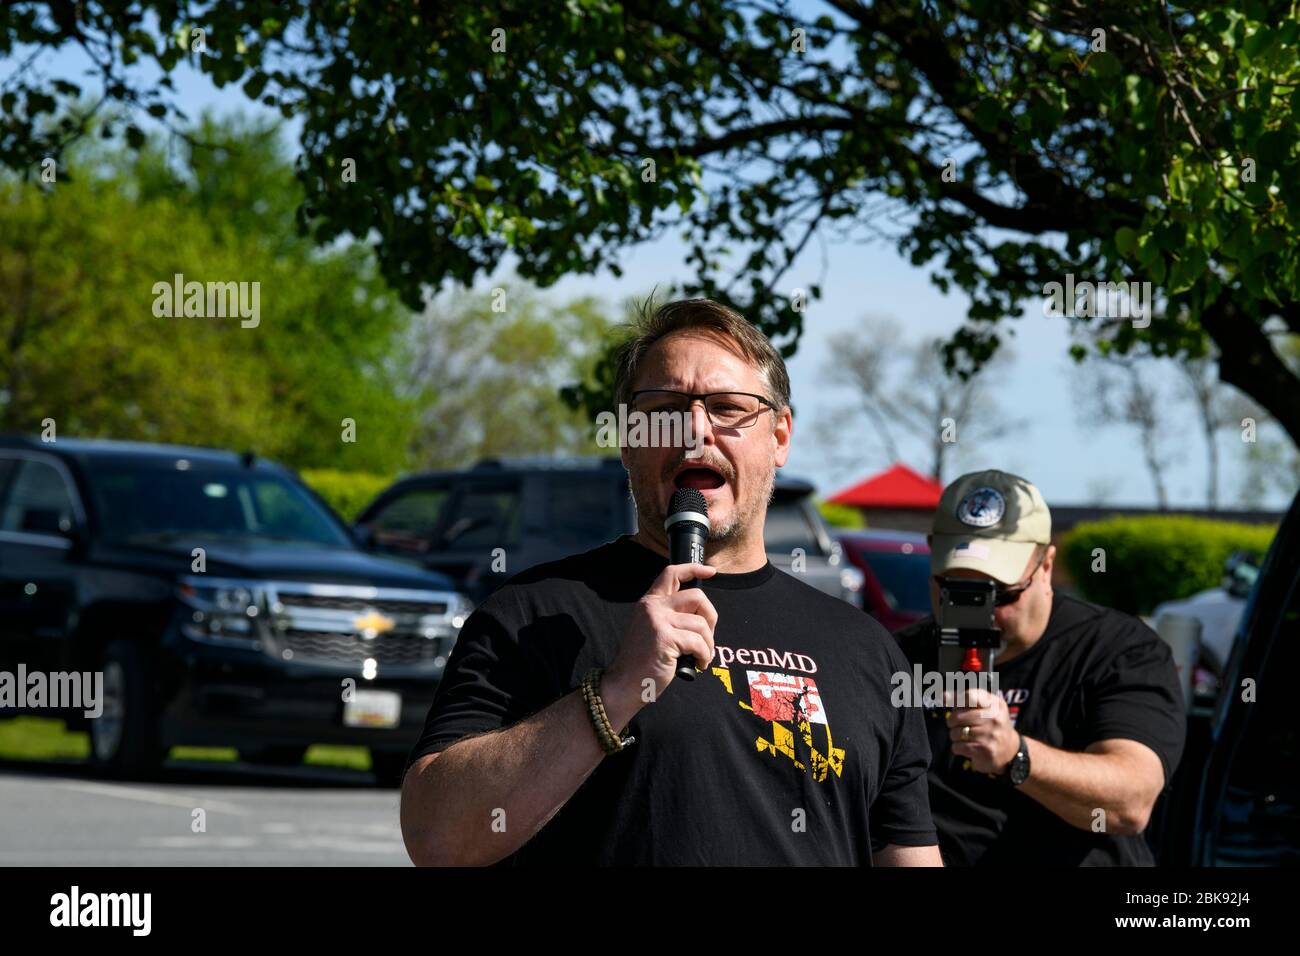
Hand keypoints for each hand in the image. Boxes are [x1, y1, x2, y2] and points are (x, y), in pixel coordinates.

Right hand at [603, 563, 717, 721]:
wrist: (624, 684)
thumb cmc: (642, 662)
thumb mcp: (652, 630)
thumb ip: (670, 616)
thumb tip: (701, 613)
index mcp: (649, 602)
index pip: (672, 573)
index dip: (694, 569)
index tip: (710, 571)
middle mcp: (653, 607)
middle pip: (696, 596)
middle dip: (711, 616)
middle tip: (708, 637)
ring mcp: (658, 621)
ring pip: (701, 623)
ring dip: (708, 643)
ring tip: (701, 656)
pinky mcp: (665, 638)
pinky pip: (699, 642)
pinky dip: (704, 655)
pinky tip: (699, 665)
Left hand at [945, 688, 1019, 774]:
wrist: (1010, 750)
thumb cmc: (991, 725)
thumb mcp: (984, 708)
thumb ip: (963, 700)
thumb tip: (943, 696)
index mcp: (995, 704)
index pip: (970, 696)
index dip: (957, 701)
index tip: (956, 707)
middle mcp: (995, 717)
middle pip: (958, 716)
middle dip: (951, 722)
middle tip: (955, 725)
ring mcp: (991, 734)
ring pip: (957, 732)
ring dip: (954, 735)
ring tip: (961, 736)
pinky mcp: (986, 750)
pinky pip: (959, 746)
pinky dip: (957, 747)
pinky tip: (964, 746)